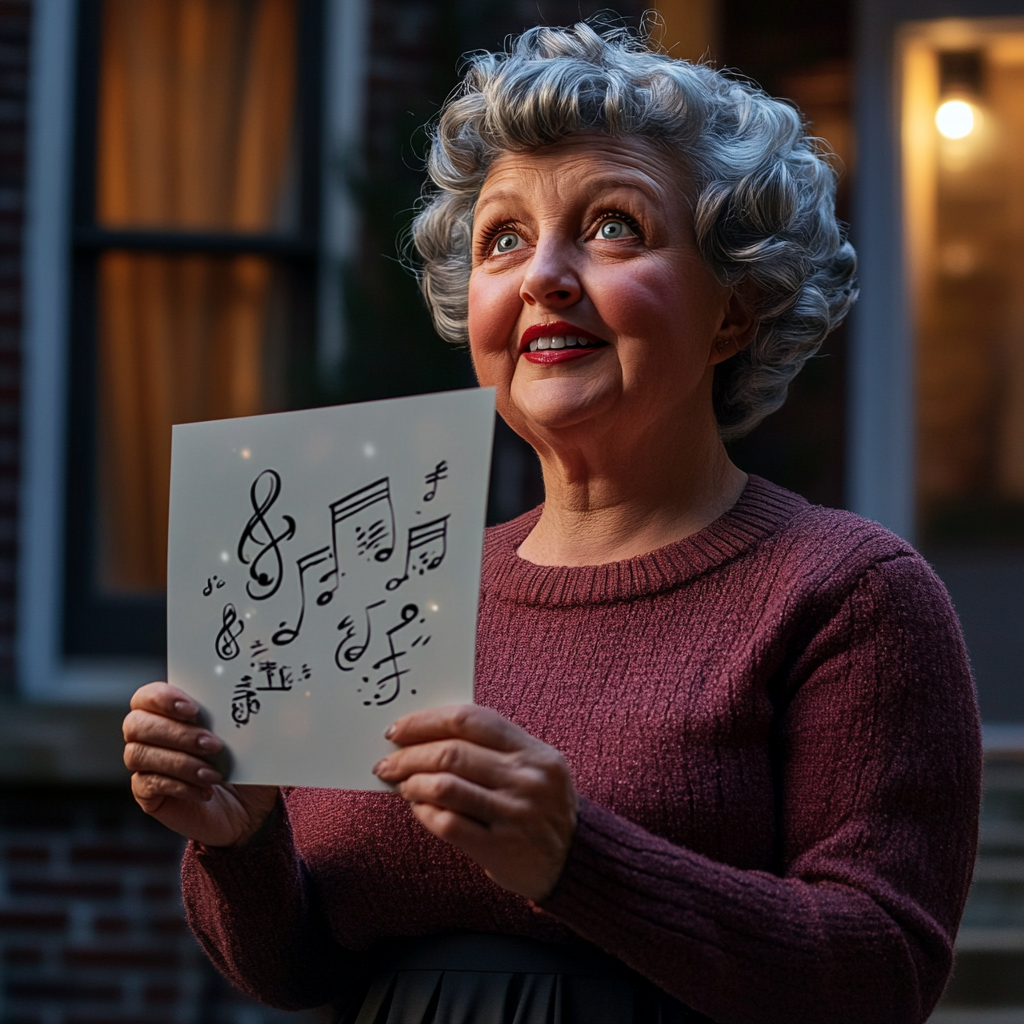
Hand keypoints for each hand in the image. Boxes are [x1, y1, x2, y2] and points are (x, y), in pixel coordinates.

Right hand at [123, 682, 278, 847]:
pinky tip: (206, 790)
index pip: (146, 696)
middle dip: (176, 733)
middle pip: (137, 724)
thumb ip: (242, 717)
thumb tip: (254, 704)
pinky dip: (180, 785)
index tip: (193, 709)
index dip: (162, 698)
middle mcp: (149, 736)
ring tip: (214, 773)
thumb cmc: (244, 764)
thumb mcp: (249, 738)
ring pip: (138, 754)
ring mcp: (145, 765)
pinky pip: (148, 784)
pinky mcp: (147, 794)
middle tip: (212, 744)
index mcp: (169, 712)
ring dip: (180, 762)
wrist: (248, 808)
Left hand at [373, 705, 577, 901]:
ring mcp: (515, 814)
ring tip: (401, 784)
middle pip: (452, 753)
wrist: (575, 861)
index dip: (427, 721)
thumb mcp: (534, 766)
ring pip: (446, 787)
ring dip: (413, 783)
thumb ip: (494, 747)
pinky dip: (425, 813)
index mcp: (534, 751)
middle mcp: (527, 778)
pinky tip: (418, 808)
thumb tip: (428, 734)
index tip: (398, 729)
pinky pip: (449, 824)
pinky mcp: (501, 848)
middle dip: (409, 755)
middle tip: (388, 761)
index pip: (471, 719)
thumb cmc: (542, 806)